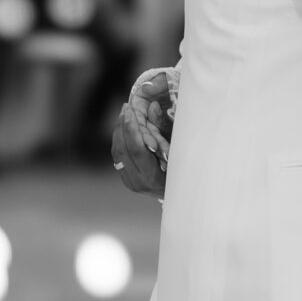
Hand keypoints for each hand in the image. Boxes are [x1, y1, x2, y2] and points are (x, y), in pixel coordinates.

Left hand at [112, 66, 174, 196]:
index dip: (131, 129)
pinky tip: (124, 127)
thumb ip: (163, 128)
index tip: (130, 111)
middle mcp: (138, 181)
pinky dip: (120, 140)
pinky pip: (118, 156)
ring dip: (119, 131)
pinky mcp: (126, 179)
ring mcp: (130, 182)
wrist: (180, 194)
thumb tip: (152, 106)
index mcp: (153, 177)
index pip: (136, 150)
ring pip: (118, 152)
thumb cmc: (184, 169)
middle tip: (126, 108)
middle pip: (122, 150)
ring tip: (124, 114)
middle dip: (123, 126)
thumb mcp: (177, 149)